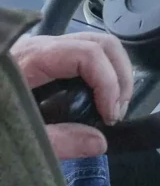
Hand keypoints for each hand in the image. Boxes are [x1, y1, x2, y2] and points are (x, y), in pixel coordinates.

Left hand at [11, 32, 132, 159]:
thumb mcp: (15, 134)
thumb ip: (58, 141)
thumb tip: (98, 142)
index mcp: (31, 58)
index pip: (87, 54)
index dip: (109, 83)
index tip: (110, 116)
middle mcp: (41, 47)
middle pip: (100, 42)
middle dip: (119, 76)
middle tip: (117, 111)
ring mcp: (45, 51)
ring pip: (96, 46)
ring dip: (114, 74)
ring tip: (112, 107)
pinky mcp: (46, 62)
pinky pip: (85, 57)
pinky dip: (102, 75)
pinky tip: (97, 102)